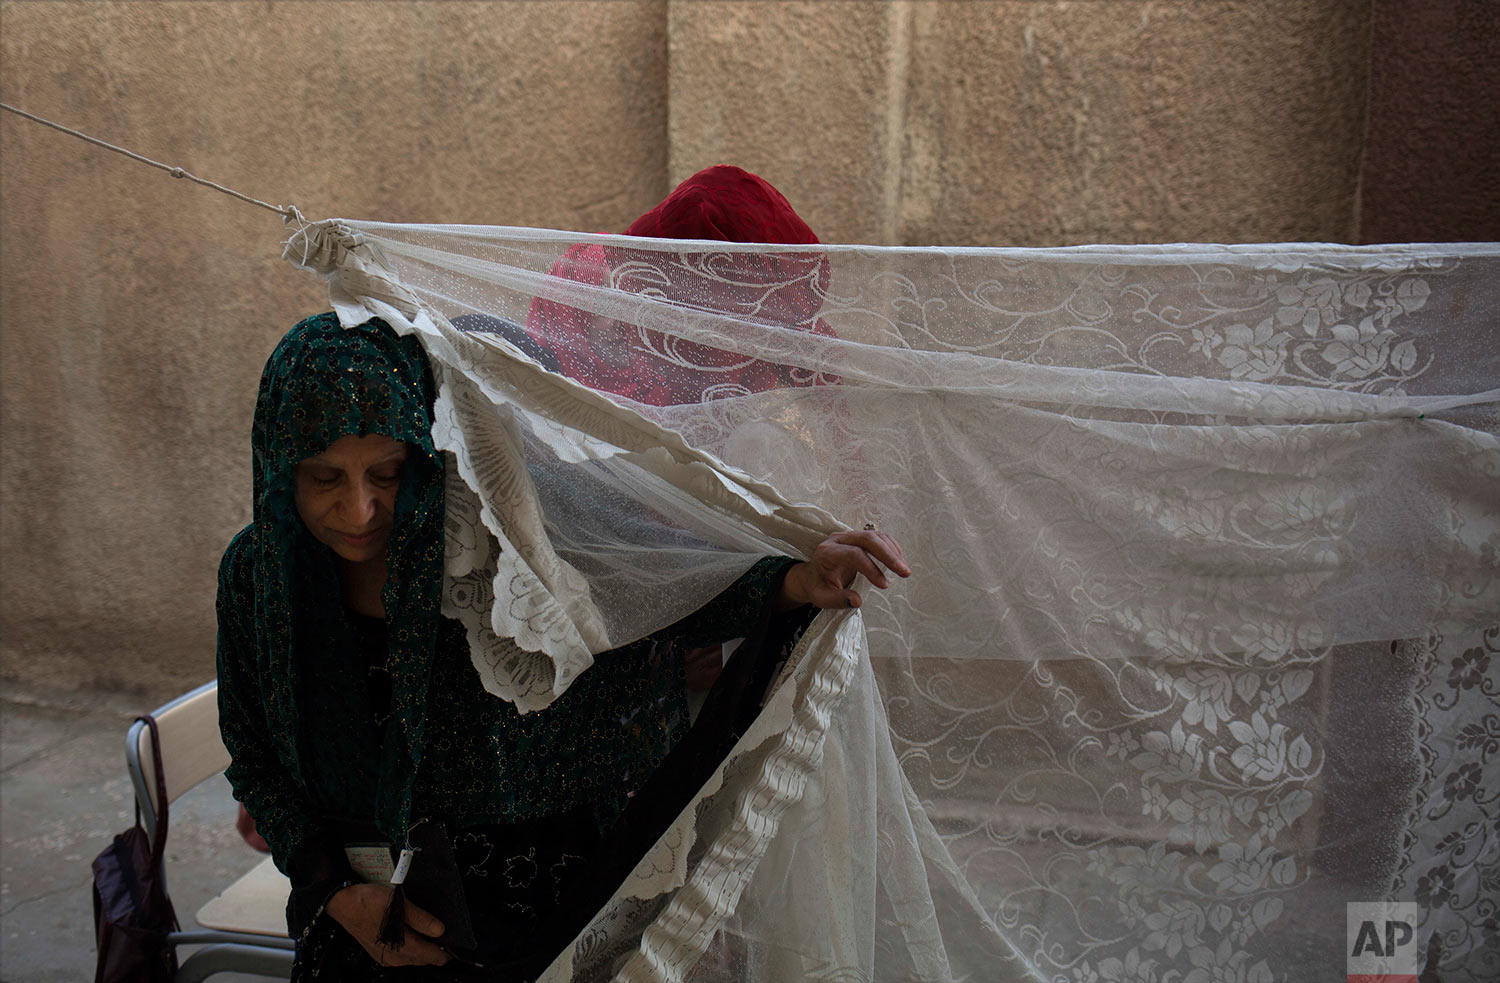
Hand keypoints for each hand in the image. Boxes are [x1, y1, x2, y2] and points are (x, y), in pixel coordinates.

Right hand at [325, 882, 449, 967]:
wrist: (343, 903)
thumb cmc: (368, 902)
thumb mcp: (398, 904)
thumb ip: (421, 919)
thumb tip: (440, 930)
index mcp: (401, 947)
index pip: (432, 956)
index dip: (447, 951)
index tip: (457, 944)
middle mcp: (393, 957)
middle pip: (423, 959)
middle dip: (436, 949)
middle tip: (445, 934)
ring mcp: (385, 957)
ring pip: (413, 958)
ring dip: (423, 949)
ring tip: (430, 933)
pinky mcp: (380, 954)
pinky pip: (402, 956)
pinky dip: (411, 948)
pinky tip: (413, 936)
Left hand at [778, 529, 910, 610]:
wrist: (814, 575)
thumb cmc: (818, 586)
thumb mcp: (821, 598)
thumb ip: (837, 600)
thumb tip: (857, 600)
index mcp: (827, 552)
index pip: (853, 554)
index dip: (871, 568)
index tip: (884, 585)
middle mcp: (839, 539)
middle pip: (868, 539)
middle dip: (888, 555)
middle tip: (904, 572)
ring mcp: (850, 536)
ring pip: (876, 536)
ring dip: (893, 552)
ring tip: (904, 570)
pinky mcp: (860, 538)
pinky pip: (880, 537)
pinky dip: (892, 548)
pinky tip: (899, 562)